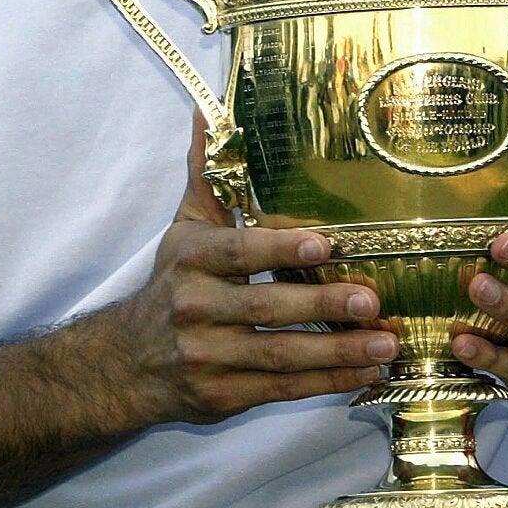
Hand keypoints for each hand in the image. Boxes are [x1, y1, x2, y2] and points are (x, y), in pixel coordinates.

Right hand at [112, 112, 395, 424]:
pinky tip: (364, 373)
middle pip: (264, 309)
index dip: (281, 250)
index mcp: (192, 259)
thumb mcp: (186, 227)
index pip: (240, 253)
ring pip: (279, 356)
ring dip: (336, 352)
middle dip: (321, 306)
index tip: (326, 246)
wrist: (124, 363)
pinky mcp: (222, 396)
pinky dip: (324, 384)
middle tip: (371, 299)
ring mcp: (208, 357)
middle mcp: (196, 308)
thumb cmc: (172, 283)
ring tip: (383, 343)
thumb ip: (207, 173)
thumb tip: (210, 111)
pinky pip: (280, 389)